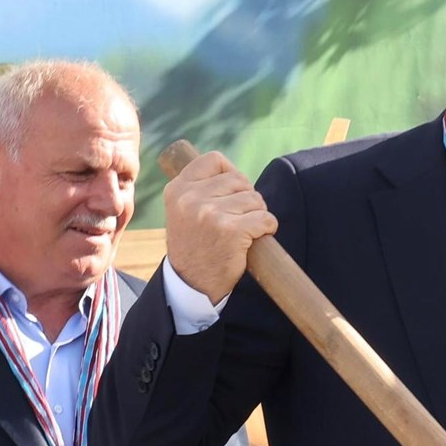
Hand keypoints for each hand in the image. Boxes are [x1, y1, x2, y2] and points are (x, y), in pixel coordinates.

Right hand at [162, 151, 277, 302]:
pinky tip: (254, 240)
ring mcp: (210, 213)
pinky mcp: (231, 230)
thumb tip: (232, 172)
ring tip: (243, 233)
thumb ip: (200, 189)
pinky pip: (265, 218)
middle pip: (239, 180)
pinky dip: (268, 228)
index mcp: (178, 189)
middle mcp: (190, 198)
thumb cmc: (195, 246)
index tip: (232, 193)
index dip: (231, 173)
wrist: (192, 285)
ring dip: (257, 215)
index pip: (214, 160)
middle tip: (239, 220)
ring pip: (255, 199)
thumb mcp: (184, 211)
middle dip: (247, 199)